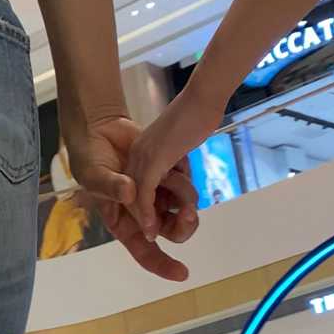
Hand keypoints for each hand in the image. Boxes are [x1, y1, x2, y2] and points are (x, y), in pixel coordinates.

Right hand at [64, 115, 198, 282]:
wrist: (100, 128)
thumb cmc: (89, 159)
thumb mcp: (93, 174)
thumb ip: (109, 185)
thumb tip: (130, 193)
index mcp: (124, 222)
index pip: (144, 251)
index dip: (163, 264)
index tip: (182, 273)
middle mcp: (144, 213)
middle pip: (172, 232)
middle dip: (183, 225)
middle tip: (188, 212)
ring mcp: (158, 194)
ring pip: (184, 207)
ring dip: (185, 196)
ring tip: (171, 173)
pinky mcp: (168, 175)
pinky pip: (186, 182)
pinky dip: (185, 175)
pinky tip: (176, 162)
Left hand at [127, 82, 223, 240]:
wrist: (202, 98)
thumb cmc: (198, 117)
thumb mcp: (180, 143)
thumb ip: (174, 160)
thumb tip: (179, 171)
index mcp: (143, 152)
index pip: (135, 187)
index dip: (144, 209)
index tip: (155, 227)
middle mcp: (137, 156)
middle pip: (131, 196)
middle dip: (144, 220)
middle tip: (160, 233)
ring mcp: (142, 158)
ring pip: (136, 199)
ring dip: (148, 221)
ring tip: (158, 235)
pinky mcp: (152, 160)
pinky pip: (142, 194)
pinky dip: (146, 214)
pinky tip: (151, 230)